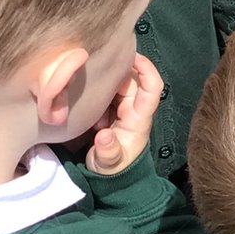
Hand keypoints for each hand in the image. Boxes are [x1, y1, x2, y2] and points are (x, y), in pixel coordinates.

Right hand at [85, 54, 162, 175]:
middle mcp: (133, 109)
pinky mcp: (109, 110)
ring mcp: (121, 108)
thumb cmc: (113, 169)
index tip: (133, 56)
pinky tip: (82, 94)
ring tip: (85, 85)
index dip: (147, 69)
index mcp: (139, 119)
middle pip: (130, 80)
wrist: (109, 177)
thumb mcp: (109, 165)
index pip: (152, 88)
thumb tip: (104, 135)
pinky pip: (105, 91)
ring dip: (101, 82)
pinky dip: (94, 89)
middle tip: (93, 71)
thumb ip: (107, 152)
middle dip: (115, 72)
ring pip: (116, 83)